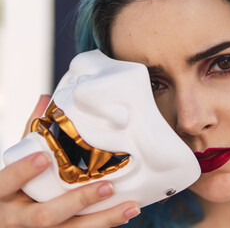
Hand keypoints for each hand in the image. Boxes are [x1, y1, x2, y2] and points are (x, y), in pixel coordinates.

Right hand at [0, 95, 139, 226]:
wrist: (4, 221)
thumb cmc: (10, 189)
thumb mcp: (12, 165)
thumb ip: (30, 135)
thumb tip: (45, 99)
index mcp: (0, 195)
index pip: (5, 183)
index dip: (22, 172)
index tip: (43, 157)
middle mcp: (15, 219)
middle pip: (44, 217)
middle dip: (77, 201)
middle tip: (108, 186)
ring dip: (102, 220)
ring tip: (130, 207)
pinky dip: (102, 225)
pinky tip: (124, 214)